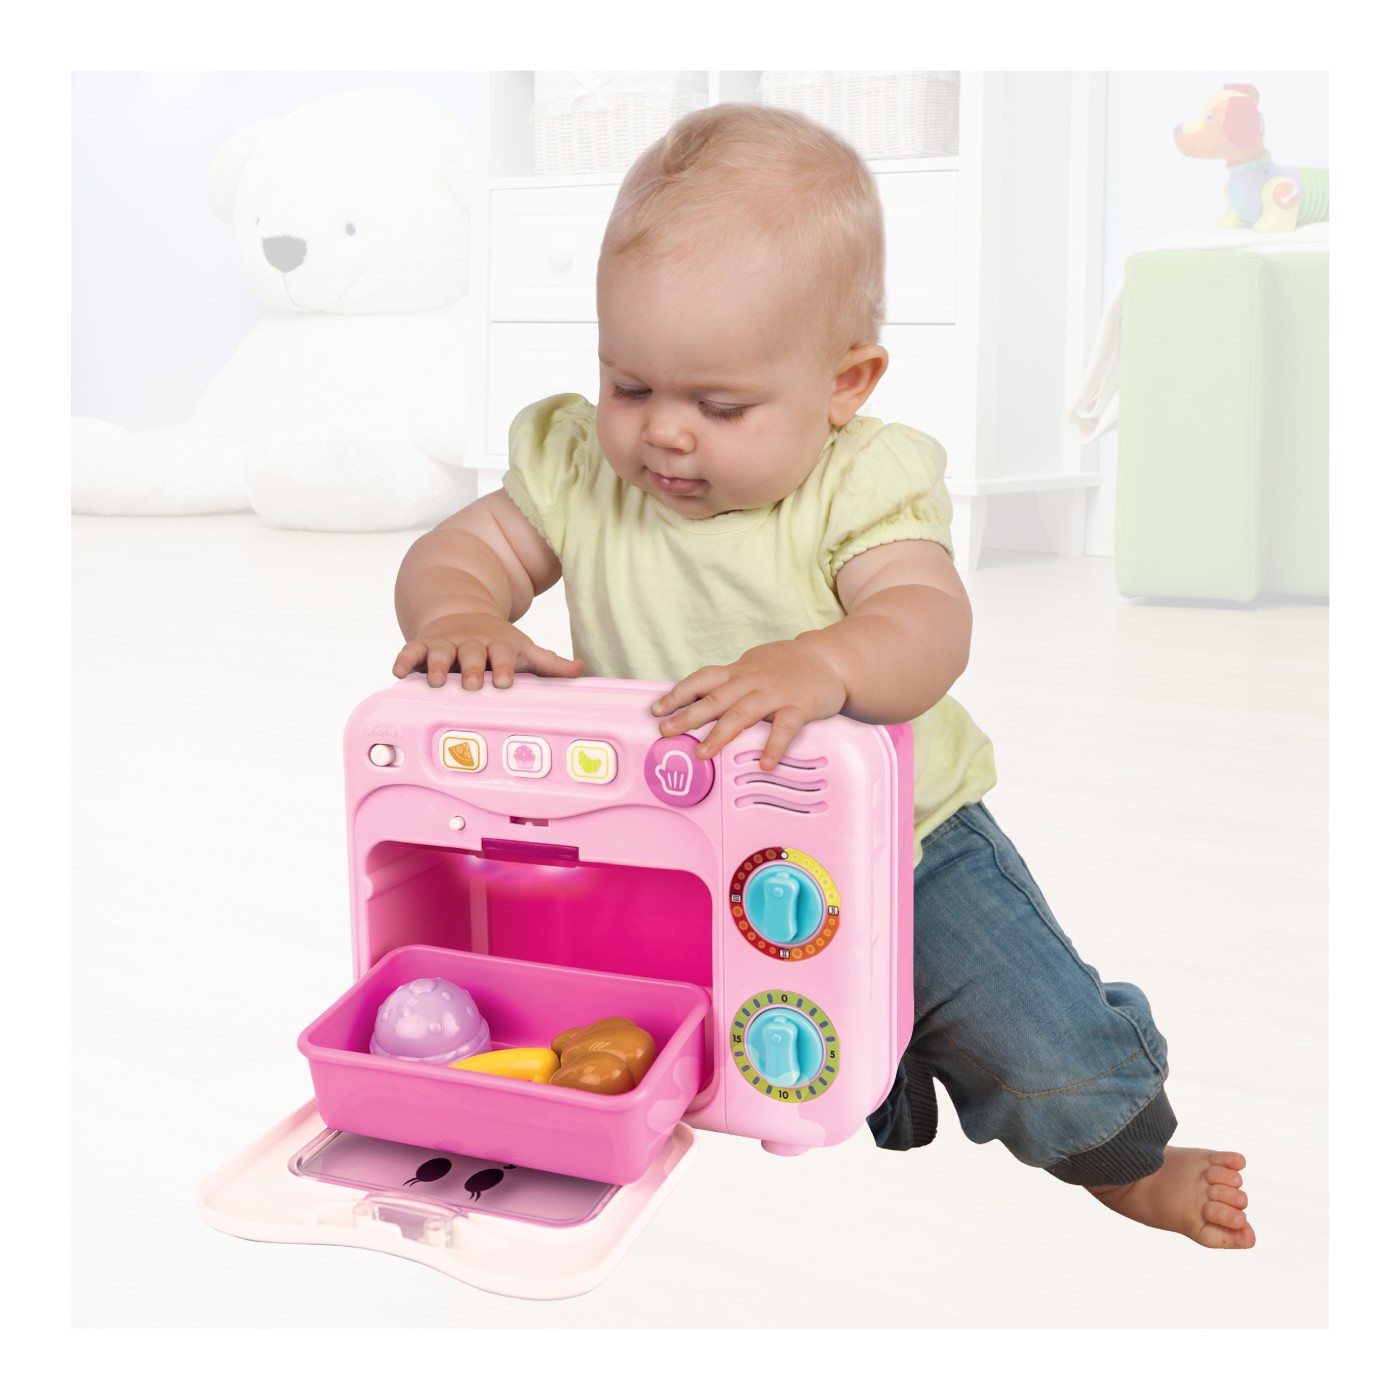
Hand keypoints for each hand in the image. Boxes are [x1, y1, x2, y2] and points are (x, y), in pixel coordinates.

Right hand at [392, 611, 584, 688]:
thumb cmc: (498, 642)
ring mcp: (445, 642)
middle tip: (470, 684)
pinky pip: (410, 651)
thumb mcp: (524, 649)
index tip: (504, 680)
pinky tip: (398, 672)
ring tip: (432, 681)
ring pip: (439, 653)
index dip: (503, 666)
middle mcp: (471, 642)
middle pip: (471, 654)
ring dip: (435, 665)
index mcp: (498, 644)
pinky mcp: (423, 644)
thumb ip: (550, 663)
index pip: (502, 655)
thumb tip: (581, 669)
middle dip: (470, 668)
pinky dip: (403, 659)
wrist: (462, 613)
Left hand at [651, 638, 846, 769]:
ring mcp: (775, 694)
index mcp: (739, 672)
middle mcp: (752, 681)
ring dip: (720, 734)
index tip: (657, 709)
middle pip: (715, 699)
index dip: (678, 694)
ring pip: (742, 714)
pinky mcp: (799, 706)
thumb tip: (697, 698)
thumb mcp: (753, 665)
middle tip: (667, 731)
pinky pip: (784, 728)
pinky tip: (764, 763)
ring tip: (702, 753)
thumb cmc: (787, 665)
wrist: (829, 658)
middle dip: (688, 716)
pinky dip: (773, 746)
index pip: (702, 679)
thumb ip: (729, 682)